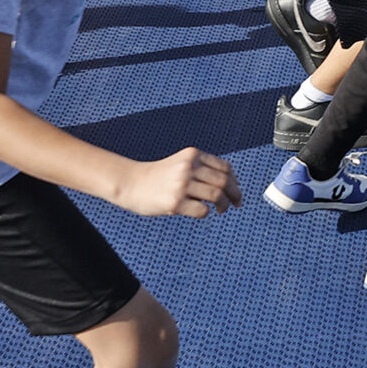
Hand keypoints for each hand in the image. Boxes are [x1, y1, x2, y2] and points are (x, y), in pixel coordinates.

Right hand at [117, 147, 239, 218]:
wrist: (130, 183)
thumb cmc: (159, 177)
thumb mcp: (182, 164)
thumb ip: (203, 169)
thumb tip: (233, 185)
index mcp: (193, 155)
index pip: (225, 167)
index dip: (234, 181)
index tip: (235, 191)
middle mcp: (188, 167)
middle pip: (224, 181)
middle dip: (234, 194)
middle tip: (235, 203)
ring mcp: (181, 184)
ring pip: (217, 195)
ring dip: (224, 205)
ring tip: (221, 210)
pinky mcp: (175, 202)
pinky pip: (202, 210)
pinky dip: (205, 213)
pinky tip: (199, 211)